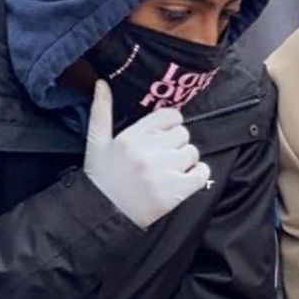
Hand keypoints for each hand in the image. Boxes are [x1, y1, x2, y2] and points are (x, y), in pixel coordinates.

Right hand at [83, 80, 210, 228]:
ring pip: (193, 152)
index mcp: (132, 136)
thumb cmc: (101, 178)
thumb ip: (101, 111)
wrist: (103, 215)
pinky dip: (197, 175)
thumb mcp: (96, 143)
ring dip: (185, 161)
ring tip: (169, 171)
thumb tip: (101, 83)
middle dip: (176, 145)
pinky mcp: (175, 191)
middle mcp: (149, 151)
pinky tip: (184, 180)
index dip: (170, 125)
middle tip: (162, 158)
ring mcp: (164, 171)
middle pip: (184, 134)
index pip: (170, 116)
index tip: (163, 136)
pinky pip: (202, 173)